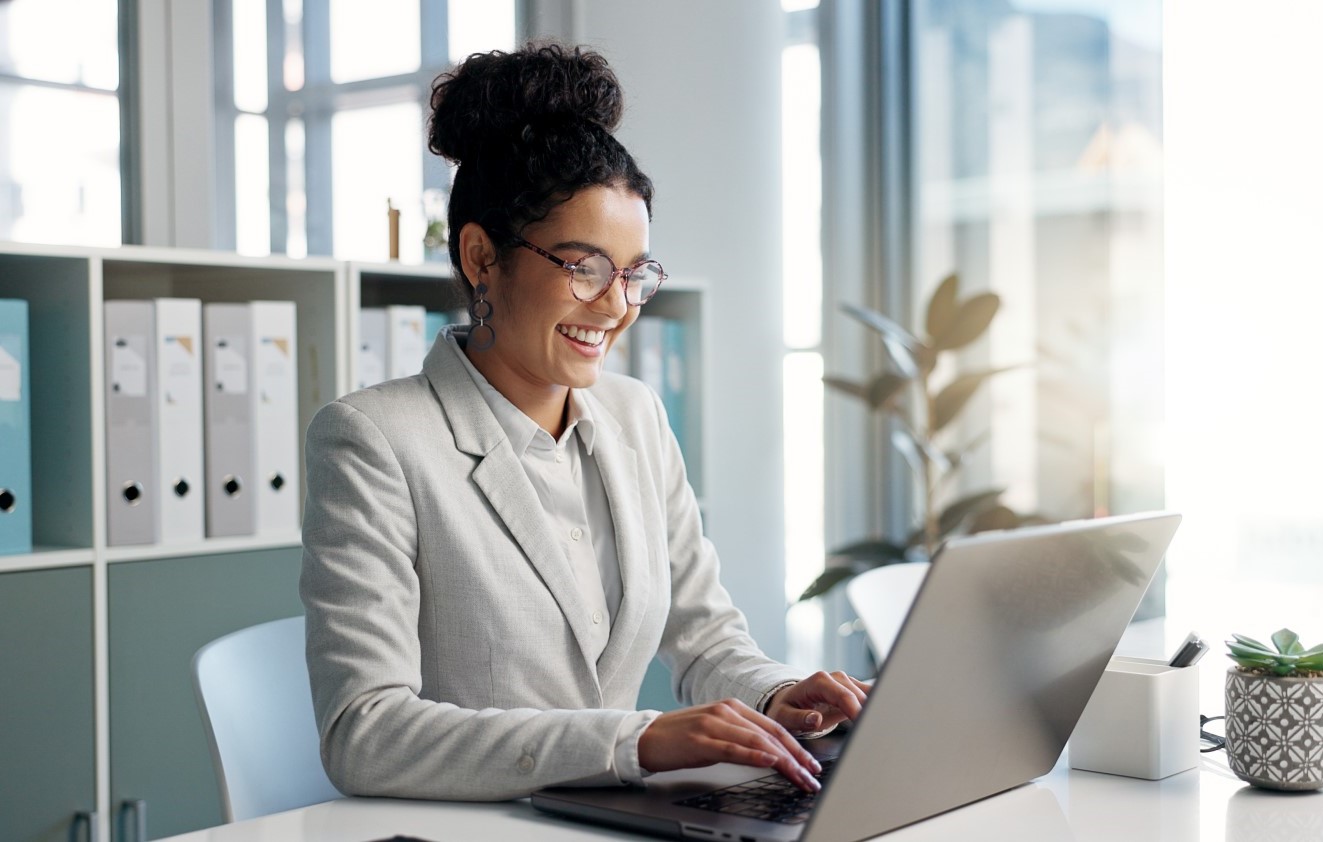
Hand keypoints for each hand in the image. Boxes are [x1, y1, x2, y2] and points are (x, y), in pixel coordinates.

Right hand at [637, 699, 822, 791]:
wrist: (647, 737)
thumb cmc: (681, 737)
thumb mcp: (716, 731)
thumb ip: (741, 736)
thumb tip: (770, 754)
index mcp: (733, 707)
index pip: (774, 727)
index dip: (797, 747)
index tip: (811, 765)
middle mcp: (727, 711)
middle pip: (771, 734)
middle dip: (797, 757)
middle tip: (813, 775)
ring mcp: (714, 723)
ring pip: (758, 741)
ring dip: (784, 761)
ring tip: (799, 776)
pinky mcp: (702, 740)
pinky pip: (734, 748)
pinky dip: (755, 755)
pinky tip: (770, 762)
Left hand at [764, 671, 870, 735]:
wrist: (789, 701)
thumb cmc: (786, 709)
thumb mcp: (784, 716)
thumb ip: (799, 718)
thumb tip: (816, 719)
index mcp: (819, 682)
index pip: (844, 696)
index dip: (857, 711)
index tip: (865, 727)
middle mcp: (836, 678)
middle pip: (861, 696)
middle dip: (869, 714)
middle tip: (876, 735)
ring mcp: (847, 682)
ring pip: (870, 696)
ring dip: (876, 711)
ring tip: (881, 731)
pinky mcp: (854, 689)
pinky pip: (871, 697)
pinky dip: (876, 709)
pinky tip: (880, 722)